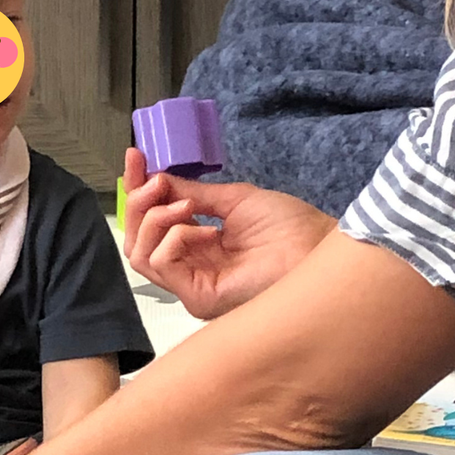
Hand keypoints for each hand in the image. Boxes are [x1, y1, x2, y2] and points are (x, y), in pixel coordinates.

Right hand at [122, 148, 335, 318]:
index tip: (135, 156)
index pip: (151, 224)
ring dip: (154, 218)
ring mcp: (194, 287)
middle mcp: (192, 270)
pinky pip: (161, 264)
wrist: (319, 246)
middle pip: (136, 242)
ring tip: (185, 202)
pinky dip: (172, 237)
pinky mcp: (199, 297)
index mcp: (199, 249)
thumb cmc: (291, 228)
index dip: (137, 190)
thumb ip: (191, 193)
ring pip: (140, 255)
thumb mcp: (232, 200)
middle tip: (154, 177)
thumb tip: (157, 178)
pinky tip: (200, 228)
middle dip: (137, 203)